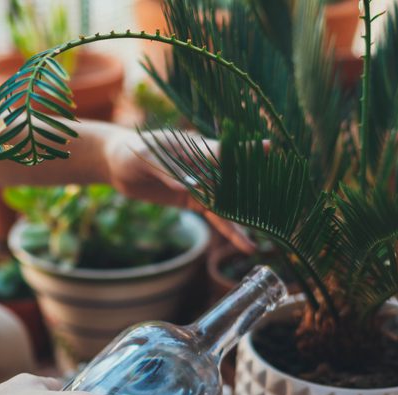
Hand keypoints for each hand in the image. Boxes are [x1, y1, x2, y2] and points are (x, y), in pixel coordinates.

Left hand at [102, 127, 255, 252]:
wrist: (120, 164)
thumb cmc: (134, 151)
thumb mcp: (146, 157)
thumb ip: (167, 170)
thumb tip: (186, 185)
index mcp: (196, 148)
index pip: (224, 150)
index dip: (245, 151)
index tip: (269, 148)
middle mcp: (205, 166)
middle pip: (234, 181)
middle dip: (254, 194)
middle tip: (278, 209)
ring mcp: (202, 184)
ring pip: (227, 204)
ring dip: (242, 223)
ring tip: (256, 244)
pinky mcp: (195, 200)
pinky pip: (216, 216)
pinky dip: (229, 229)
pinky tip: (244, 244)